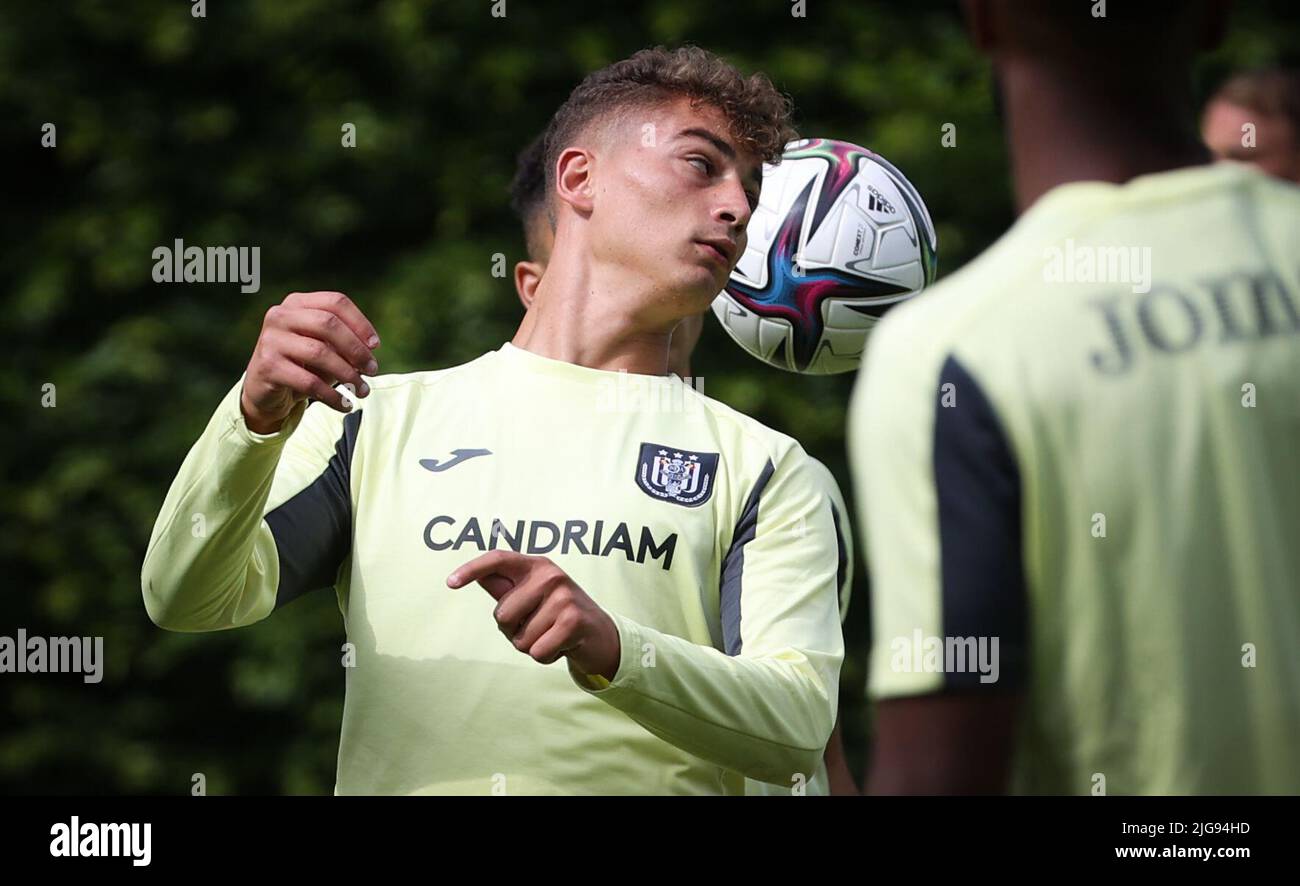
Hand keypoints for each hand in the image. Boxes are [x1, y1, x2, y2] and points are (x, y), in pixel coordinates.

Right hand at [240, 291, 380, 433]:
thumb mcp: (323, 347)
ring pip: (320, 352)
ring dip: (348, 374)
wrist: (264, 390)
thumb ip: (345, 343)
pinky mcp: (267, 366)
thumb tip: (370, 351)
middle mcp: (280, 316)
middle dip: (356, 349)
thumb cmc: (301, 364)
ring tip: (363, 390)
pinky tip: (345, 404)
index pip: (336, 302)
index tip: (376, 346)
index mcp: (296, 303)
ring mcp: (271, 339)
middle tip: (372, 369)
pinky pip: (309, 381)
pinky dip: (332, 396)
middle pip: (328, 323)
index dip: (360, 323)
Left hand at [447, 551, 620, 680]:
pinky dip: (545, 656)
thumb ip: (506, 586)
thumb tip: (478, 574)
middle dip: (513, 630)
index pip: (498, 560)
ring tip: (552, 634)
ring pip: (519, 638)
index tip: (450, 583)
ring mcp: (563, 597)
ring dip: (532, 644)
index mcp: (537, 566)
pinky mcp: (573, 622)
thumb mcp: (533, 595)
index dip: (471, 569)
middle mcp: (550, 576)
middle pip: (502, 614)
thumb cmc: (558, 614)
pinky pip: (536, 651)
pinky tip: (561, 645)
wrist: (600, 634)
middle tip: (539, 625)